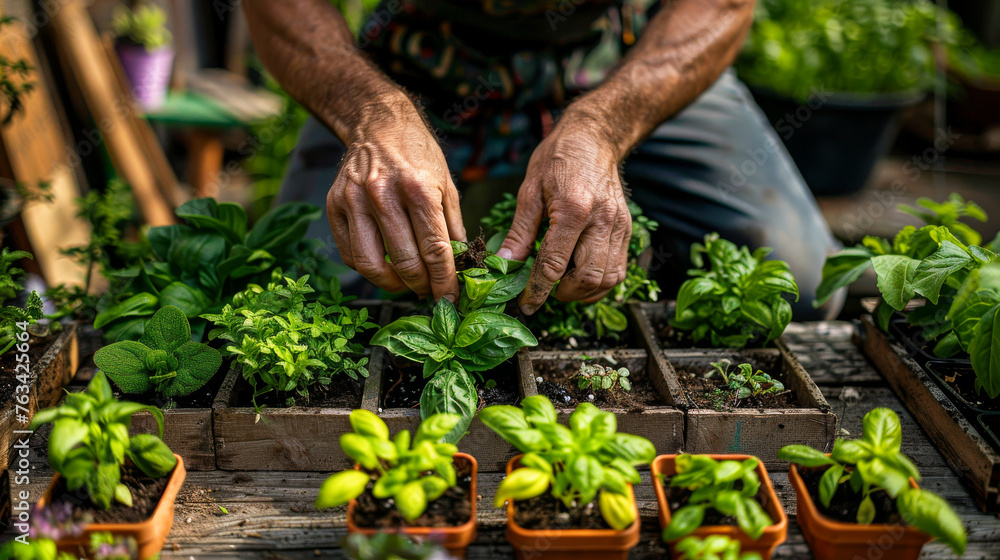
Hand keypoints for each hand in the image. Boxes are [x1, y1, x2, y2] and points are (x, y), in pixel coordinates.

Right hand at [327, 94, 465, 301]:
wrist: (379, 124)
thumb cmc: (418, 156)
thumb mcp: (447, 185)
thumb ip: (453, 228)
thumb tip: (460, 268)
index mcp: (418, 189)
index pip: (434, 250)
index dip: (445, 282)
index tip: (451, 300)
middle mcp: (382, 194)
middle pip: (404, 262)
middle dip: (422, 286)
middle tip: (430, 291)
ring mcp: (353, 200)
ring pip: (370, 265)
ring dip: (392, 285)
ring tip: (407, 284)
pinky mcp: (334, 206)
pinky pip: (350, 254)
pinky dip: (369, 269)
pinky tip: (385, 266)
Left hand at [497, 112, 630, 314]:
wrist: (594, 138)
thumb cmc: (557, 159)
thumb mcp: (529, 190)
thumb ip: (520, 231)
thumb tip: (504, 263)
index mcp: (574, 209)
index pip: (555, 264)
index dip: (538, 290)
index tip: (527, 305)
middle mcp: (602, 220)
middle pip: (589, 278)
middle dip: (565, 293)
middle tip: (547, 290)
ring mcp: (620, 226)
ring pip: (609, 279)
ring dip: (585, 291)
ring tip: (563, 284)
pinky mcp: (627, 229)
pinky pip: (618, 269)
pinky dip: (600, 281)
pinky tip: (580, 274)